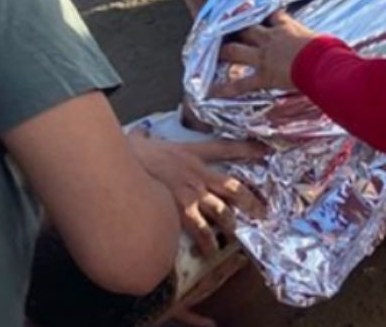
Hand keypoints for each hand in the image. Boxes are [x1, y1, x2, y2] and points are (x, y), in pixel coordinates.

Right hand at [127, 133, 267, 255]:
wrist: (119, 165)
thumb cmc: (129, 153)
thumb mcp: (142, 140)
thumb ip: (145, 137)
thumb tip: (139, 134)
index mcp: (191, 153)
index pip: (224, 148)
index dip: (247, 149)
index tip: (266, 151)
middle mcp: (197, 173)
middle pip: (232, 186)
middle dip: (249, 200)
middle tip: (262, 212)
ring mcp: (191, 192)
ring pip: (222, 209)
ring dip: (231, 223)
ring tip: (238, 234)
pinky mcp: (179, 209)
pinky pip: (199, 228)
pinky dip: (206, 241)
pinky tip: (210, 250)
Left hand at [216, 11, 320, 96]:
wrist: (321, 63)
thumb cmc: (328, 50)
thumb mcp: (324, 39)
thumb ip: (320, 41)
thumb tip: (334, 47)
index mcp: (286, 27)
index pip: (273, 15)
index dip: (266, 15)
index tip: (261, 14)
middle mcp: (270, 38)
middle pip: (247, 29)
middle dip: (237, 30)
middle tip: (227, 31)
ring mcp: (263, 57)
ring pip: (235, 50)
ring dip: (224, 52)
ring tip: (215, 53)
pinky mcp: (263, 76)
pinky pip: (240, 84)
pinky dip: (225, 89)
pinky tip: (211, 92)